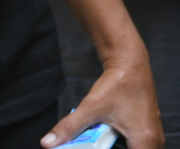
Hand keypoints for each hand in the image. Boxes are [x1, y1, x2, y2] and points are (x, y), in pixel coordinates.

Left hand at [42, 50, 161, 148]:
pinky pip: (135, 145)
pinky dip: (120, 144)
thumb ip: (70, 127)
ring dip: (112, 147)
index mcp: (145, 140)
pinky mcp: (148, 131)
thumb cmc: (116, 84)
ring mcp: (153, 137)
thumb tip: (48, 143)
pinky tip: (104, 135)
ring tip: (98, 136)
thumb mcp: (90, 107)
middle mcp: (154, 142)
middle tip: (91, 142)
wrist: (130, 63)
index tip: (93, 146)